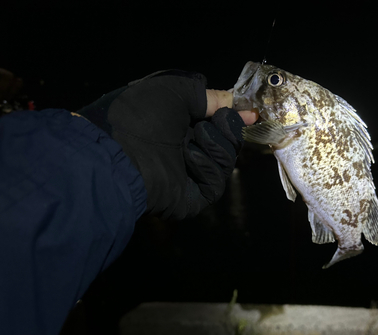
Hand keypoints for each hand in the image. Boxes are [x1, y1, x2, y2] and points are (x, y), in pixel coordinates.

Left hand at [78, 70, 255, 219]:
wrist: (121, 151)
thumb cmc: (141, 116)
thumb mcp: (177, 91)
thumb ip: (209, 96)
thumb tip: (240, 106)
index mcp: (181, 125)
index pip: (218, 123)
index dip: (234, 117)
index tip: (252, 112)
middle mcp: (187, 148)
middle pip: (229, 140)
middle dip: (227, 127)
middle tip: (213, 121)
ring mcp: (191, 173)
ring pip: (227, 158)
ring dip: (216, 144)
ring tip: (192, 139)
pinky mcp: (195, 195)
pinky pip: (217, 178)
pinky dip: (208, 163)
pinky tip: (189, 157)